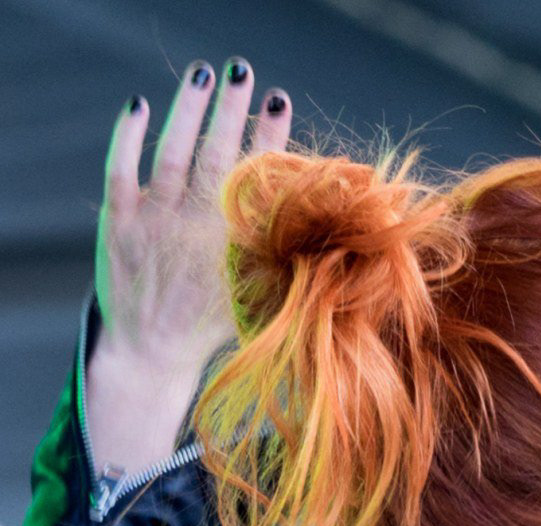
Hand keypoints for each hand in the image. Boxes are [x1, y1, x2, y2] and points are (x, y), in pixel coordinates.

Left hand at [86, 58, 291, 475]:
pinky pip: (120, 168)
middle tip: (242, 70)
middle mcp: (192, 227)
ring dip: (189, 109)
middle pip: (214, 154)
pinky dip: (129, 136)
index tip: (279, 101)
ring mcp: (151, 221)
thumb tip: (337, 240)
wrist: (150, 352)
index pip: (254, 177)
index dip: (268, 137)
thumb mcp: (262, 301)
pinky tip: (141, 104)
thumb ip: (288, 265)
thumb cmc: (215, 327)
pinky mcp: (116, 221)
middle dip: (230, 108)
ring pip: (171, 152)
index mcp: (232, 245)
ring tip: (204, 74)